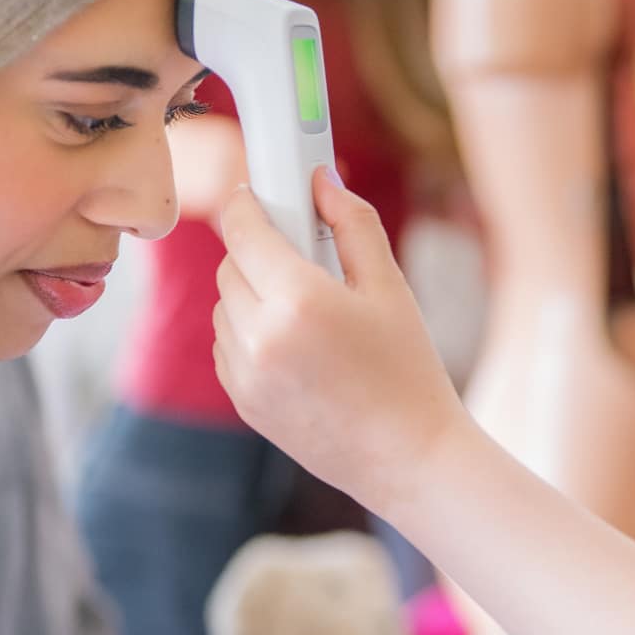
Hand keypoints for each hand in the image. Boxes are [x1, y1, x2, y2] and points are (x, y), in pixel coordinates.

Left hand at [213, 168, 468, 518]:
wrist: (406, 457)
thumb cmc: (409, 371)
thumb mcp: (391, 288)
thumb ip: (353, 224)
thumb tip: (321, 178)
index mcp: (299, 299)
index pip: (244, 228)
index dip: (248, 203)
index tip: (257, 194)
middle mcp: (260, 335)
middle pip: (231, 264)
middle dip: (259, 253)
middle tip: (303, 261)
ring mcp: (245, 372)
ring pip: (225, 305)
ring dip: (253, 295)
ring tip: (307, 314)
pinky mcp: (241, 400)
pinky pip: (228, 344)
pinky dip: (250, 334)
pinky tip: (297, 349)